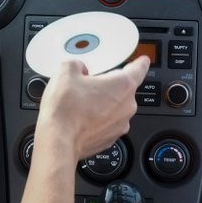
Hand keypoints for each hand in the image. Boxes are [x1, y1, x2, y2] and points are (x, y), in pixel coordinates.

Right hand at [35, 56, 149, 162]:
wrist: (58, 141)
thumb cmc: (65, 110)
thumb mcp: (66, 72)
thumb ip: (77, 64)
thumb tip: (79, 69)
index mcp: (122, 85)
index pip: (139, 69)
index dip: (140, 62)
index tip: (142, 61)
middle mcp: (127, 106)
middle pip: (123, 89)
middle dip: (108, 86)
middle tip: (88, 86)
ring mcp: (120, 124)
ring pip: (115, 107)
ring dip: (103, 104)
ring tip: (81, 104)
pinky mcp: (111, 138)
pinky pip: (108, 123)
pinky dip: (98, 119)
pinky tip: (81, 118)